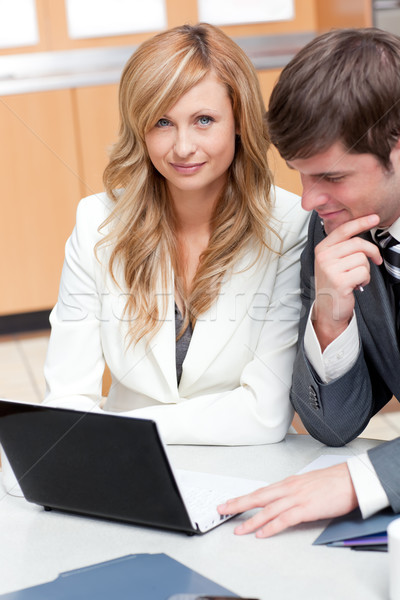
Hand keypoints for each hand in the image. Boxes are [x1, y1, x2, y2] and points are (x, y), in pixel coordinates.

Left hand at [217, 463, 357, 537]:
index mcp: (289, 482)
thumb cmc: (333, 481)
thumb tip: (284, 499)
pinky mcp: (306, 508)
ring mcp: (296, 498)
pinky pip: (284, 519)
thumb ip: (294, 491)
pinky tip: (261, 533)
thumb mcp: (308, 483)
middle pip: (258, 497)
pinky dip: (271, 527)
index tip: (231, 502)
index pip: (261, 491)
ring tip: (238, 529)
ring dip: (251, 521)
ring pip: (267, 510)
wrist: (351, 479)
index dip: (244, 497)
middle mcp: (289, 488)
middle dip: (238, 504)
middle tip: (222, 510)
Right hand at [313, 214, 381, 349]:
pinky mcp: (339, 281)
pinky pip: (363, 272)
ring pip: (362, 258)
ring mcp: (330, 269)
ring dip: (366, 270)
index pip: (343, 230)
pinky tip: (356, 285)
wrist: (328, 308)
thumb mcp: (333, 262)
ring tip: (356, 278)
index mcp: (322, 249)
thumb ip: (343, 247)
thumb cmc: (333, 284)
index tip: (374, 217)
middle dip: (371, 252)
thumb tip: (362, 230)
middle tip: (376, 260)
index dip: (360, 222)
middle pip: (357, 243)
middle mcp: (324, 257)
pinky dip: (365, 279)